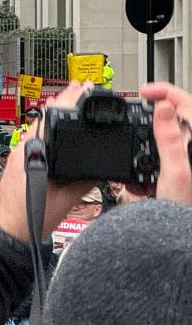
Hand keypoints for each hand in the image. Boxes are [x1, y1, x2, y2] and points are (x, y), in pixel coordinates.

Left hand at [0, 82, 96, 243]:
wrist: (7, 230)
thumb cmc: (30, 216)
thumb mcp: (68, 197)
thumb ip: (85, 177)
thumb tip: (102, 165)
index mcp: (35, 150)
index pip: (54, 117)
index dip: (71, 101)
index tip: (84, 88)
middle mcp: (25, 147)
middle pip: (46, 116)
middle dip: (65, 101)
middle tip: (81, 87)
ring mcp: (19, 153)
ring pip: (39, 126)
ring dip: (56, 113)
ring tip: (70, 100)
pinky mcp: (19, 161)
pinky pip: (35, 137)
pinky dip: (48, 129)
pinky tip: (55, 129)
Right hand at [138, 82, 191, 205]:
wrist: (177, 232)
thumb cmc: (182, 207)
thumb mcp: (173, 171)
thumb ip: (169, 137)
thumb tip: (164, 105)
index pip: (186, 103)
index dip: (165, 92)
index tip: (145, 92)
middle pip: (177, 116)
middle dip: (154, 116)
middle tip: (138, 110)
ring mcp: (186, 158)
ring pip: (167, 136)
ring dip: (148, 142)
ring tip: (138, 150)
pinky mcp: (177, 169)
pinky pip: (162, 154)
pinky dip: (148, 160)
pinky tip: (143, 174)